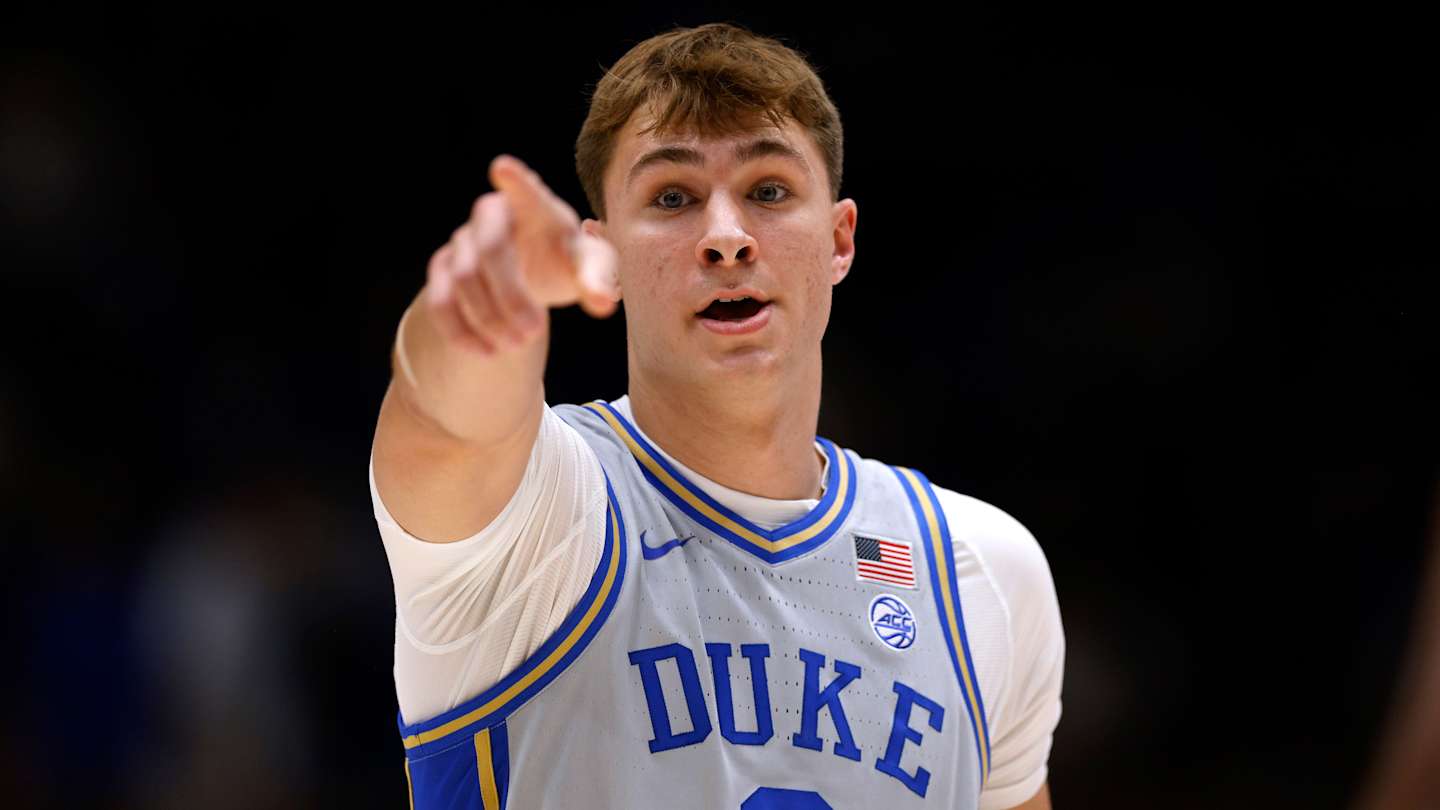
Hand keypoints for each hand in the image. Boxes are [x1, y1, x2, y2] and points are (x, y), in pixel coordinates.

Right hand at [423, 155, 619, 354]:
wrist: (529, 273)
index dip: (516, 182)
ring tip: (518, 344)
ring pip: (463, 278)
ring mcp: (463, 240)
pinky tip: (487, 352)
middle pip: (490, 249)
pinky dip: (461, 330)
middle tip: (535, 332)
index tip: (503, 167)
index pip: (526, 191)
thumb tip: (604, 304)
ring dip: (489, 318)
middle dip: (510, 294)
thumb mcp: (588, 267)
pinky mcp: (443, 270)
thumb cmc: (563, 260)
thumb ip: (598, 279)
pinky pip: (440, 300)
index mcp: (535, 207)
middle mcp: (492, 216)